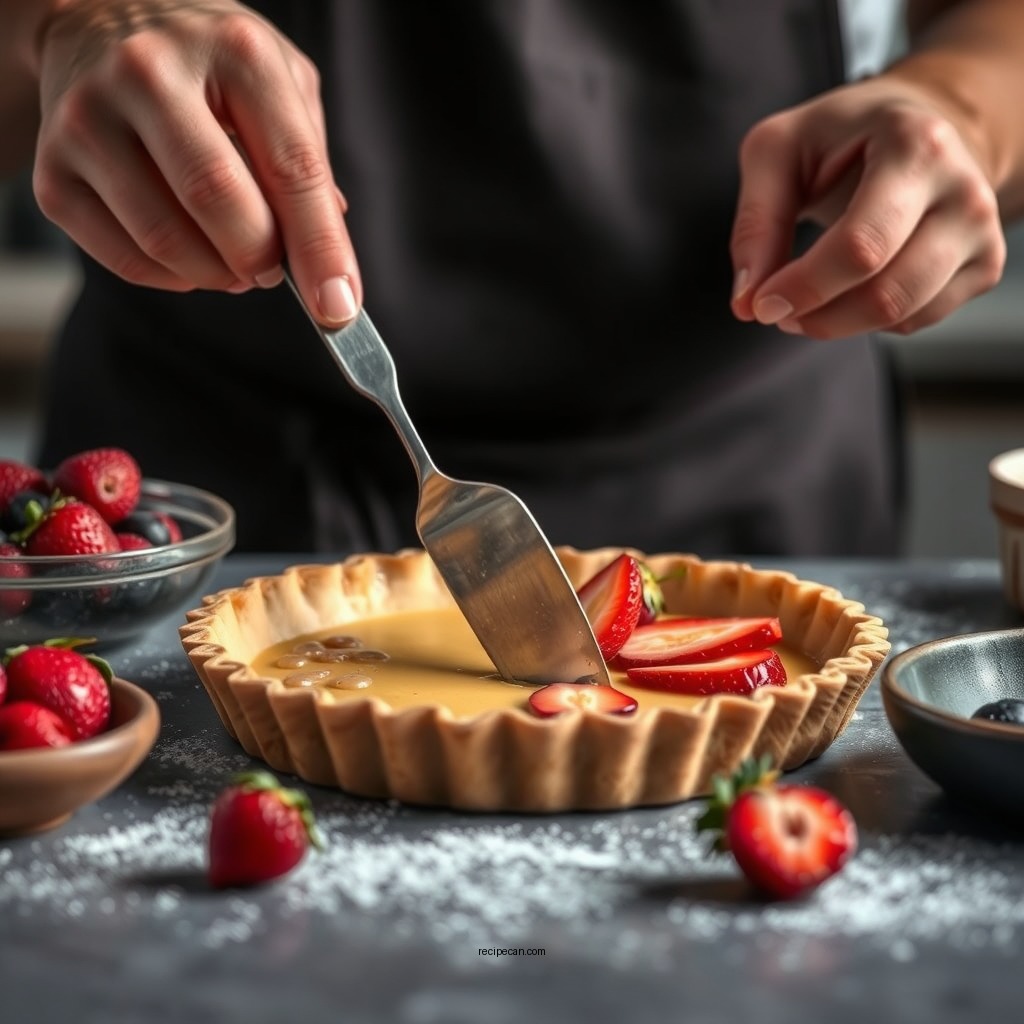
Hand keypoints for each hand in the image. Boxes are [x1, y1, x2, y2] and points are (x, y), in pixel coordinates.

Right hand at [31, 0, 359, 323]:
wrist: (98, 19)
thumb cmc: (211, 64)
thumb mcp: (279, 84)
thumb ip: (309, 165)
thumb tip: (327, 262)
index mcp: (233, 49)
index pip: (291, 166)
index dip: (321, 247)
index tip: (339, 308)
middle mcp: (149, 72)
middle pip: (217, 200)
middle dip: (261, 259)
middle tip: (272, 270)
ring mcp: (89, 119)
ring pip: (166, 240)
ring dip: (217, 275)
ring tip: (235, 262)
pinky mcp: (52, 170)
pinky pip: (125, 260)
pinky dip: (173, 278)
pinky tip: (190, 255)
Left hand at [729, 76, 1005, 337]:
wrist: (917, 128)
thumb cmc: (840, 137)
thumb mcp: (778, 151)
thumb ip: (755, 222)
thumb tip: (747, 301)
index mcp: (916, 148)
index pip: (861, 247)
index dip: (804, 287)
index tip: (761, 304)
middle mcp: (964, 191)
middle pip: (886, 292)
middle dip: (817, 315)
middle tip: (778, 308)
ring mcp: (982, 232)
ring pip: (902, 316)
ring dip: (837, 324)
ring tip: (806, 301)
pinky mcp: (985, 266)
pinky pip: (915, 322)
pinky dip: (868, 321)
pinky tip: (851, 288)